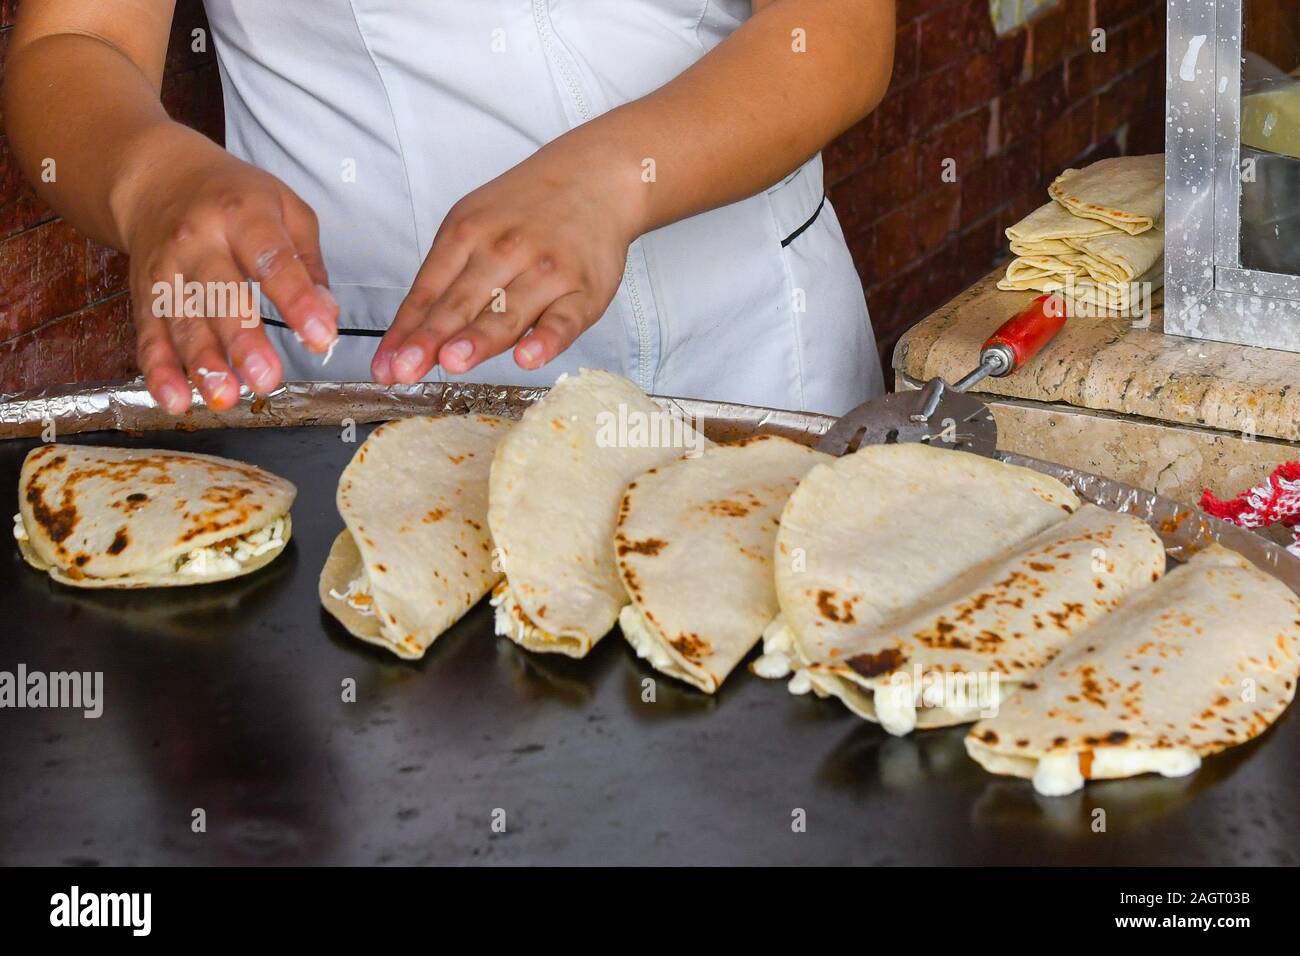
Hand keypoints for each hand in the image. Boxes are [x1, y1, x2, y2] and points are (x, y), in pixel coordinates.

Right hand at [121, 142, 338, 412]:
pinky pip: (149, 336)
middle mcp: (198, 242)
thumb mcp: (285, 209)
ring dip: (202, 364)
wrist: (156, 178)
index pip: (272, 260)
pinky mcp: (144, 297)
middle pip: (220, 294)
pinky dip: (160, 372)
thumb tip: (327, 312)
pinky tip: (176, 400)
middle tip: (267, 378)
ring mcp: (166, 271)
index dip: (296, 300)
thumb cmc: (233, 198)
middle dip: (243, 340)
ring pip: (182, 321)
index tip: (321, 335)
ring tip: (225, 397)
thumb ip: (308, 263)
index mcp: (242, 215)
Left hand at [372, 141, 643, 382]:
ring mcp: (545, 272)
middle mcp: (504, 251)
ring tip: (453, 362)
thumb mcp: (473, 225)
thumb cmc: (527, 211)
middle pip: (461, 302)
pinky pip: (564, 319)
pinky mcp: (584, 291)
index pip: (427, 292)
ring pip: (508, 312)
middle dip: (431, 337)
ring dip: (479, 338)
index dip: (404, 332)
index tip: (384, 366)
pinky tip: (528, 357)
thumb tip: (407, 340)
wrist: (595, 178)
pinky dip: (547, 339)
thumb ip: (444, 282)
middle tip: (406, 368)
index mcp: (466, 234)